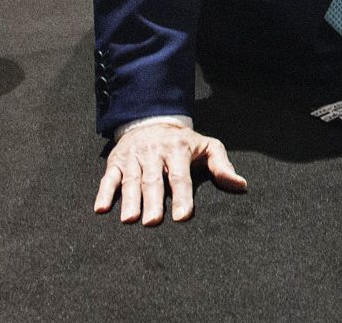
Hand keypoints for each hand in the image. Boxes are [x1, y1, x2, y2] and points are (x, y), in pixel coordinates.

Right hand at [93, 122, 248, 224]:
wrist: (152, 119)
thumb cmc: (183, 142)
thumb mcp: (206, 146)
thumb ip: (222, 166)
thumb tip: (240, 185)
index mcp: (177, 150)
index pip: (179, 176)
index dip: (181, 196)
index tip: (182, 216)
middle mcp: (154, 153)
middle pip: (153, 181)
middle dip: (152, 201)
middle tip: (152, 222)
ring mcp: (133, 156)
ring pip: (130, 180)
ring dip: (129, 200)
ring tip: (129, 219)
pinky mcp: (116, 160)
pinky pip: (108, 178)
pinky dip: (104, 192)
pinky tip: (101, 208)